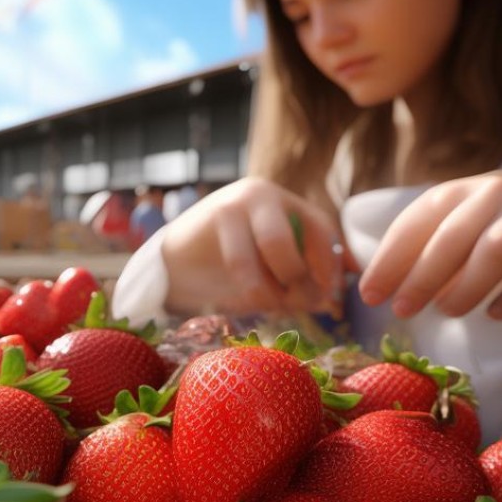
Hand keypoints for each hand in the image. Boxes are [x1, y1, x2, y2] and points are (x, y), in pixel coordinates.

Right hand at [159, 177, 340, 315]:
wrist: (173, 263)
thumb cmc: (229, 269)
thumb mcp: (270, 269)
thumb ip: (298, 276)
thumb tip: (329, 298)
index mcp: (287, 205)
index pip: (323, 232)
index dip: (328, 268)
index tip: (324, 297)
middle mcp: (266, 195)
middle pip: (297, 240)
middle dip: (300, 280)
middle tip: (296, 305)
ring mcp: (239, 201)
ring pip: (274, 246)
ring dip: (274, 289)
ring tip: (271, 306)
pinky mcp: (217, 215)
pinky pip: (242, 261)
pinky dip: (251, 289)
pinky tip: (249, 301)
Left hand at [357, 173, 501, 319]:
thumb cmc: (495, 223)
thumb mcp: (457, 223)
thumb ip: (419, 250)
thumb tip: (375, 290)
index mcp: (461, 191)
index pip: (418, 222)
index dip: (391, 261)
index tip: (371, 296)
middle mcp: (500, 194)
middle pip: (457, 238)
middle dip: (425, 278)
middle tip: (406, 310)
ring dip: (475, 289)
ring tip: (456, 313)